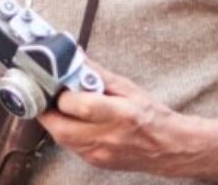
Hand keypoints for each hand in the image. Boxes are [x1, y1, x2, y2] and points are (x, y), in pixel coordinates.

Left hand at [36, 60, 217, 177]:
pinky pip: (69, 146)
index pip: (77, 105)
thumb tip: (73, 56)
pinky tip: (71, 120)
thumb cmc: (151, 115)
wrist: (170, 148)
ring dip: (54, 119)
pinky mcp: (95, 161)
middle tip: (47, 93)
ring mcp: (99, 154)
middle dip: (48, 108)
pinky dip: (64, 130)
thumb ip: (97, 73)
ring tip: (60, 104)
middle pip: (59, 126)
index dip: (61, 92)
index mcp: (118, 115)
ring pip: (60, 138)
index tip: (56, 81)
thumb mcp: (127, 87)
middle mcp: (106, 138)